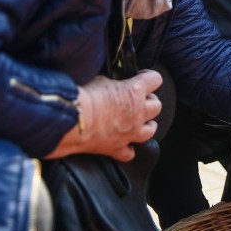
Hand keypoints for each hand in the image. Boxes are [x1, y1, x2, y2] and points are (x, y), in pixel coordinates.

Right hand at [46, 70, 162, 160]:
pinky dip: (127, 149)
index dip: (150, 77)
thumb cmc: (84, 97)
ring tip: (137, 122)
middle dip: (149, 102)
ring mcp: (130, 132)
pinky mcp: (118, 148)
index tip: (143, 77)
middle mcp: (138, 112)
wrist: (73, 121)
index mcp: (135, 91)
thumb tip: (112, 84)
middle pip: (157, 106)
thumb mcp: (101, 80)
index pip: (156, 79)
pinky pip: (130, 153)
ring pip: (151, 130)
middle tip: (138, 100)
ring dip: (146, 125)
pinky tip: (123, 145)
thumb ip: (113, 83)